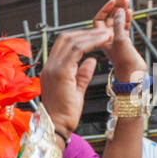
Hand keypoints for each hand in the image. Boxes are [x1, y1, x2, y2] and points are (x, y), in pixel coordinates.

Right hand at [40, 17, 116, 138]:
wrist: (57, 126)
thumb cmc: (64, 114)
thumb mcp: (76, 89)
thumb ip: (82, 74)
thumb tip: (92, 60)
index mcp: (51, 69)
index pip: (63, 44)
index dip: (80, 36)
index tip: (96, 36)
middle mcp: (49, 66)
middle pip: (65, 38)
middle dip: (86, 32)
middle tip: (104, 31)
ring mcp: (53, 68)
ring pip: (72, 41)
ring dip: (91, 35)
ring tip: (107, 34)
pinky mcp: (60, 72)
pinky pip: (77, 50)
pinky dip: (91, 43)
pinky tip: (102, 42)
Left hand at [95, 0, 145, 81]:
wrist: (132, 79)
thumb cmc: (123, 65)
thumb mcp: (120, 42)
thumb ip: (119, 26)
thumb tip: (118, 12)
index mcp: (99, 40)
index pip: (99, 20)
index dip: (105, 9)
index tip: (113, 0)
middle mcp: (105, 39)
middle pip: (109, 18)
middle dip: (115, 6)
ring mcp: (115, 41)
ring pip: (117, 22)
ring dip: (122, 10)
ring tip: (127, 1)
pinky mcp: (123, 43)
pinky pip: (123, 27)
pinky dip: (126, 19)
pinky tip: (130, 12)